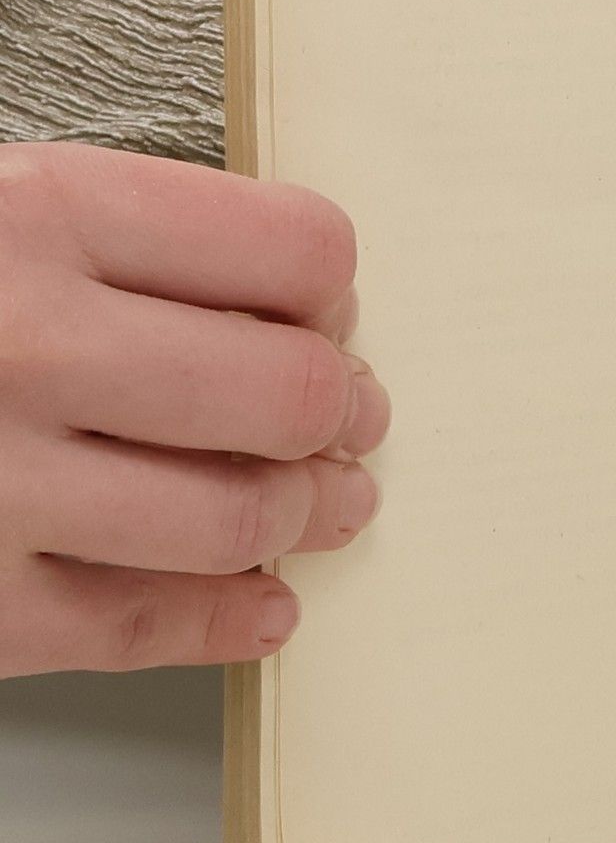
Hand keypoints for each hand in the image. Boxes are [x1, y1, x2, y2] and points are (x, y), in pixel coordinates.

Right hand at [0, 143, 388, 675]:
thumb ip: (109, 242)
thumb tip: (296, 298)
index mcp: (32, 215)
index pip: (294, 251)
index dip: (330, 290)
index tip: (327, 312)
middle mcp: (21, 345)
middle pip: (292, 392)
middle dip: (345, 412)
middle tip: (356, 419)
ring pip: (238, 517)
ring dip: (311, 515)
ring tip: (328, 506)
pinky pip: (142, 627)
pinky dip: (228, 620)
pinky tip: (264, 606)